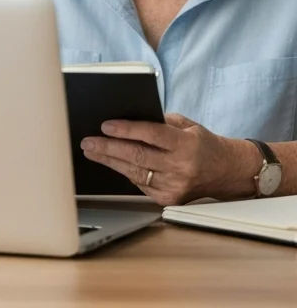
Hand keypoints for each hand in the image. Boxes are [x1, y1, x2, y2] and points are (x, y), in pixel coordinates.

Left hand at [80, 113, 257, 205]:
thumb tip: (127, 118)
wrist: (227, 171)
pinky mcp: (168, 199)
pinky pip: (140, 184)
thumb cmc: (203, 144)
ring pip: (134, 172)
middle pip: (138, 156)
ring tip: (92, 151)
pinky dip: (125, 172)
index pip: (152, 135)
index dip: (127, 130)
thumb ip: (160, 122)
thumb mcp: (187, 126)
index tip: (105, 126)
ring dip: (109, 161)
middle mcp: (181, 167)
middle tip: (88, 141)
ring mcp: (175, 185)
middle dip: (108, 147)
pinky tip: (113, 163)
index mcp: (187, 144)